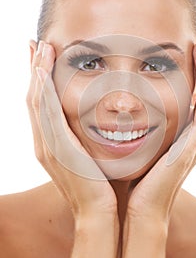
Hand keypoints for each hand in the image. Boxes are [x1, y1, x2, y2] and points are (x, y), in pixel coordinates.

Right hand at [26, 41, 116, 221]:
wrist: (99, 213)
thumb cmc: (99, 186)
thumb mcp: (89, 157)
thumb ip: (86, 138)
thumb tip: (95, 122)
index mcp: (51, 144)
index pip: (41, 105)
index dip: (39, 80)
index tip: (42, 58)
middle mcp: (43, 142)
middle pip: (34, 98)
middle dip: (34, 70)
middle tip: (35, 44)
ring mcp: (47, 145)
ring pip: (36, 101)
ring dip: (37, 73)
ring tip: (40, 47)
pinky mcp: (57, 148)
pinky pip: (46, 113)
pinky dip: (43, 91)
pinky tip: (44, 70)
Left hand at [126, 41, 195, 223]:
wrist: (139, 209)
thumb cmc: (135, 180)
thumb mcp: (136, 149)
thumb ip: (135, 131)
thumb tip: (116, 113)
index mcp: (179, 137)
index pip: (188, 100)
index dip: (190, 78)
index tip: (183, 56)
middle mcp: (191, 137)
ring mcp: (194, 142)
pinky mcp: (192, 147)